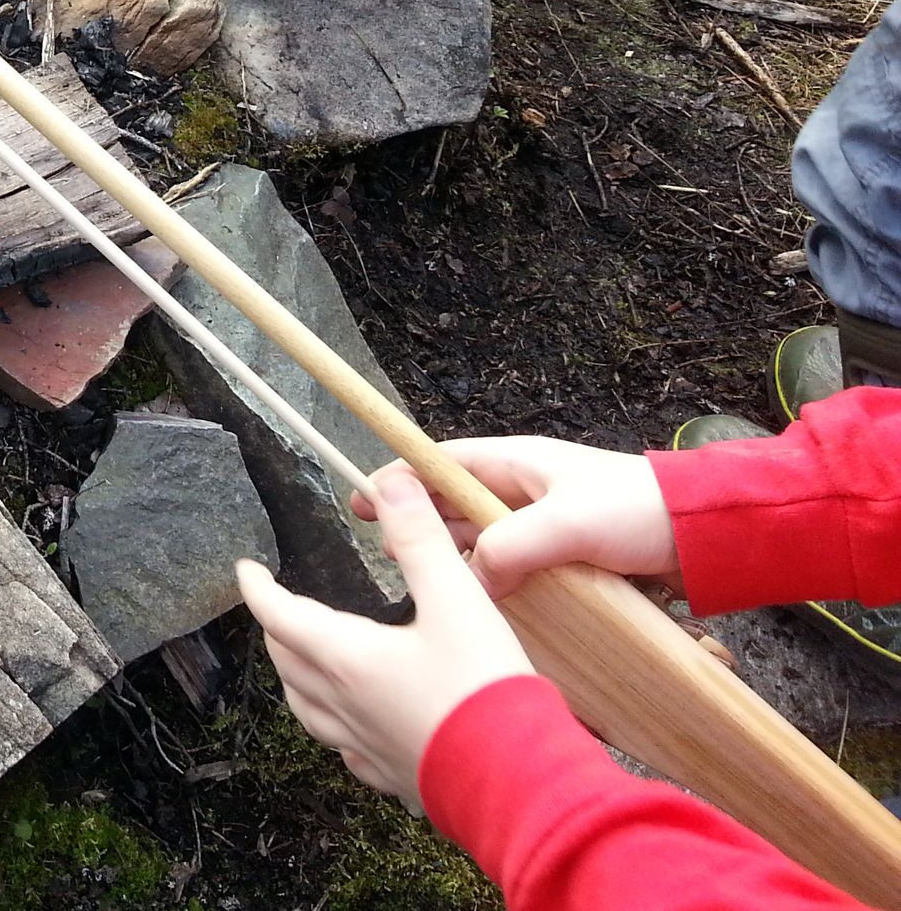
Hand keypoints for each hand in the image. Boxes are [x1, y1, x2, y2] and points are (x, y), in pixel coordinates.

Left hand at [238, 473, 535, 811]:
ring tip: (303, 660)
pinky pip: (345, 748)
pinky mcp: (393, 775)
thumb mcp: (458, 601)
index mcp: (345, 658)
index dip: (258, 589)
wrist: (521, 784)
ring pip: (308, 709)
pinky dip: (334, 725)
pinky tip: (354, 725)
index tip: (247, 569)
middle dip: (276, 628)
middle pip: (287, 662)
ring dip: (297, 678)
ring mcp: (365, 745)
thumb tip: (392, 485)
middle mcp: (343, 705)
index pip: (279, 616)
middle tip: (279, 605)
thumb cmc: (486, 693)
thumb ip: (422, 541)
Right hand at [350, 436, 680, 599]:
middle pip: (453, 504)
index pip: (440, 463)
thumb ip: (512, 546)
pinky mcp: (564, 559)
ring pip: (481, 541)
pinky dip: (492, 583)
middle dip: (418, 523)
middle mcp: (522, 492)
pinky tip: (476, 607)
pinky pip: (514, 569)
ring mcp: (543, 527)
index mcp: (516, 463)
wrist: (707, 537)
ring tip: (422, 582)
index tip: (363, 499)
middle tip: (386, 552)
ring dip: (455, 558)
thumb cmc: (639, 511)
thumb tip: (470, 579)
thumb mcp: (570, 523)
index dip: (399, 479)